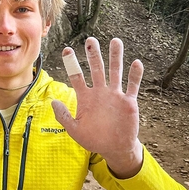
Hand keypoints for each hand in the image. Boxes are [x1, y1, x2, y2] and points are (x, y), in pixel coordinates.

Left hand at [52, 37, 143, 178]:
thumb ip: (63, 117)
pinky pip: (132, 86)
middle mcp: (100, 92)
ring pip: (115, 72)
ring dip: (116, 57)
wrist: (114, 148)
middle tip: (91, 40)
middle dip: (94, 55)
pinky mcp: (128, 102)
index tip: (67, 50)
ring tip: (115, 41)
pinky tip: (135, 63)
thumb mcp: (74, 130)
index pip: (77, 76)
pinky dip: (134, 75)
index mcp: (86, 98)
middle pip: (97, 69)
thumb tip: (53, 102)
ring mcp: (115, 96)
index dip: (72, 64)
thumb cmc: (93, 139)